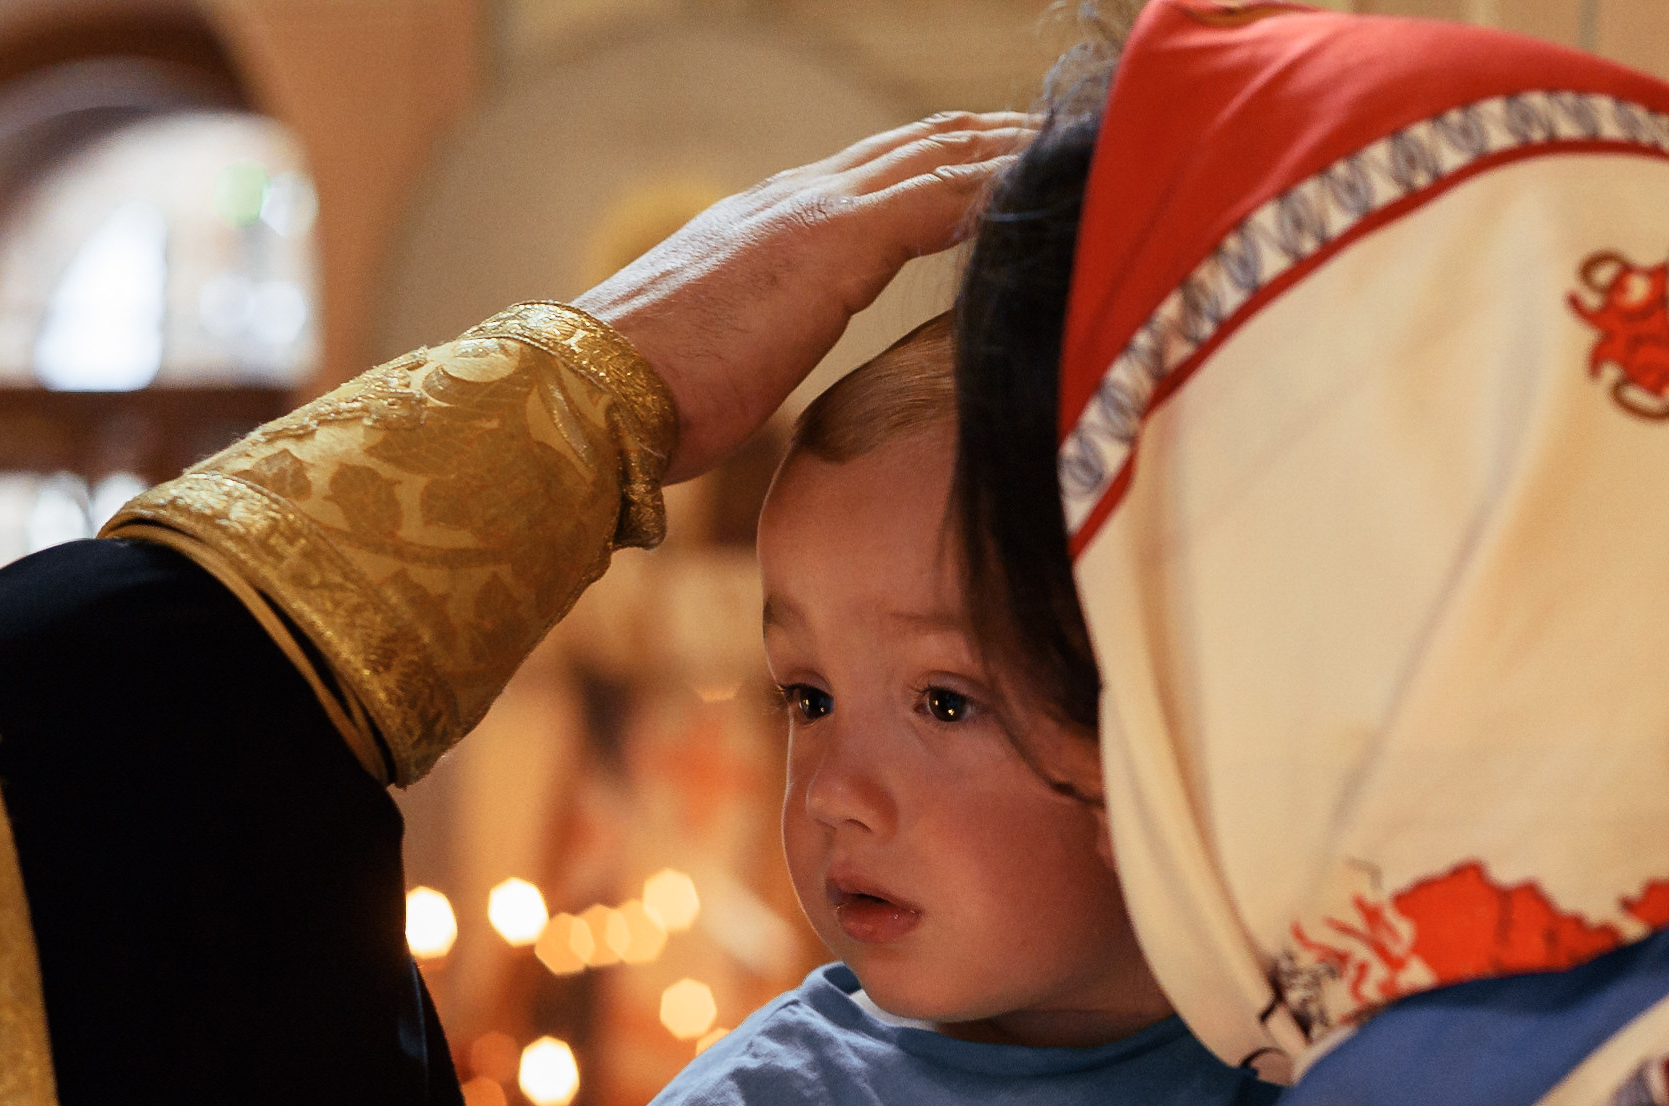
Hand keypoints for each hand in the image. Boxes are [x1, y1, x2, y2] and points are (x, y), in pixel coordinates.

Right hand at [576, 112, 1033, 481]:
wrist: (585, 395)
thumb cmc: (642, 407)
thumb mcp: (722, 365)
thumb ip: (760, 347)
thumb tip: (763, 381)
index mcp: (770, 225)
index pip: (880, 175)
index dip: (949, 163)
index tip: (1010, 168)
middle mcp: (795, 198)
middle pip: (921, 144)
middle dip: (998, 136)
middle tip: (1071, 140)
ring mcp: (813, 212)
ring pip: (940, 154)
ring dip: (1015, 149)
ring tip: (1084, 152)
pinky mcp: (831, 241)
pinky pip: (939, 196)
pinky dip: (997, 186)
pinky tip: (1047, 189)